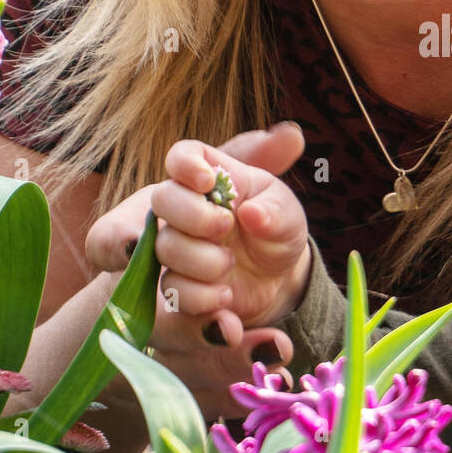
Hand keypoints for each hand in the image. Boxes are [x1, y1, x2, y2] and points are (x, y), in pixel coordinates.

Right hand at [151, 123, 311, 347]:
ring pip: (165, 247)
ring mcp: (177, 245)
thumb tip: (252, 213)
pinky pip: (172, 288)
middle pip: (162, 197)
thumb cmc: (277, 232)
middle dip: (194, 215)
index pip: (183, 155)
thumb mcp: (289, 217)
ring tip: (231, 264)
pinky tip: (225, 295)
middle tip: (225, 227)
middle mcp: (187, 208)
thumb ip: (276, 210)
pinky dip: (200, 296)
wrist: (275, 279)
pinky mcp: (176, 282)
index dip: (186, 164)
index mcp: (214, 179)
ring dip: (203, 260)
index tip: (207, 181)